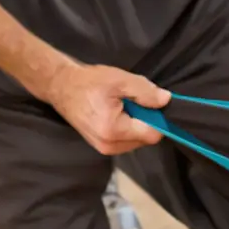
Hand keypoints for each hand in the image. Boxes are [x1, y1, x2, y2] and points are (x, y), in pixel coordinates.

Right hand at [31, 56, 171, 154]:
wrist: (62, 87)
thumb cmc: (90, 82)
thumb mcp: (120, 80)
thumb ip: (146, 92)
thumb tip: (166, 100)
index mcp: (114, 130)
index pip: (152, 135)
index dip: (158, 118)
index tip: (152, 102)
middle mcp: (109, 146)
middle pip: (145, 139)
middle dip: (146, 120)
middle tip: (132, 100)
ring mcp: (104, 149)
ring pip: (136, 141)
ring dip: (136, 124)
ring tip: (122, 105)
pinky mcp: (101, 146)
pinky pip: (126, 140)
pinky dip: (127, 127)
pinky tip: (117, 112)